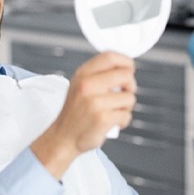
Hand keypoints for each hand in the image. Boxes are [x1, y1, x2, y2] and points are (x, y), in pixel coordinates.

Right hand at [31, 52, 136, 179]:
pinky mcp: (102, 118)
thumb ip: (98, 75)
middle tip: (124, 94)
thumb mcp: (79, 86)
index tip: (129, 68)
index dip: (126, 61)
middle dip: (130, 86)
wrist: (63, 137)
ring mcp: (95, 102)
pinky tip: (112, 122)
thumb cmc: (75, 113)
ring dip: (126, 107)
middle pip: (126, 75)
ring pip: (129, 97)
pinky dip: (123, 120)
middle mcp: (88, 85)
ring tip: (114, 111)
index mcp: (83, 74)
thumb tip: (124, 68)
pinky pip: (126, 115)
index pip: (110, 57)